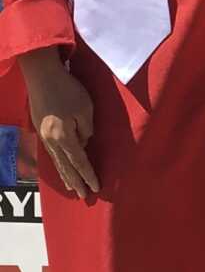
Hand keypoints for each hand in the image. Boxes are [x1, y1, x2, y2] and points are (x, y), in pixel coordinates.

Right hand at [18, 48, 98, 198]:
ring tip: (72, 187)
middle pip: (65, 166)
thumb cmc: (67, 89)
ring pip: (56, 161)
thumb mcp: (85, 109)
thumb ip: (86, 130)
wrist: (41, 74)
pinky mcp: (40, 127)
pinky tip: (60, 166)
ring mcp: (43, 135)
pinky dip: (57, 163)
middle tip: (85, 196)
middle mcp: (51, 140)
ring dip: (65, 175)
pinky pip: (51, 153)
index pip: (80, 161)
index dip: (88, 175)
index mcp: (64, 137)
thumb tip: (84, 143)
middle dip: (76, 182)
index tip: (96, 187)